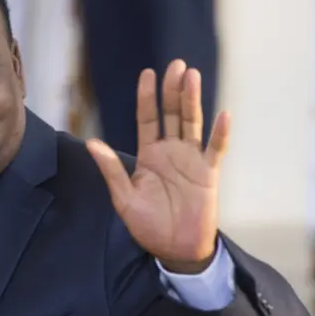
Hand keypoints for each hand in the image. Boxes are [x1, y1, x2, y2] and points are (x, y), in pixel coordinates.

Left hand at [86, 59, 229, 273]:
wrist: (175, 250)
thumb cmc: (149, 225)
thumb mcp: (124, 199)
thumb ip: (112, 170)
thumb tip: (91, 143)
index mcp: (149, 155)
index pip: (148, 119)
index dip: (148, 97)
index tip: (147, 74)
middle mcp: (171, 152)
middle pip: (172, 114)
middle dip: (173, 90)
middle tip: (176, 65)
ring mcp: (191, 160)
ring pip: (192, 124)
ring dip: (192, 101)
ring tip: (192, 76)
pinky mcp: (209, 174)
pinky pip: (216, 150)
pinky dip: (220, 133)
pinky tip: (223, 114)